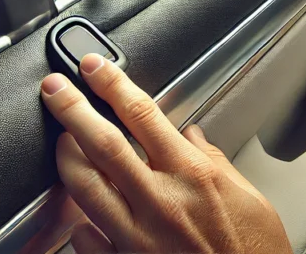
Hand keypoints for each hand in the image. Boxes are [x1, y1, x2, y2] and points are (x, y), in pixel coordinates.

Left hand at [39, 54, 291, 253]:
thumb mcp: (251, 201)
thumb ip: (216, 163)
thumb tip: (192, 138)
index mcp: (193, 177)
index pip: (142, 115)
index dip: (112, 84)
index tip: (93, 67)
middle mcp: (160, 203)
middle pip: (101, 143)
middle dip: (72, 108)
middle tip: (54, 89)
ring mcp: (136, 238)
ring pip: (83, 187)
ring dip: (65, 158)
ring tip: (61, 142)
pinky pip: (86, 238)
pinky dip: (79, 221)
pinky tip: (79, 212)